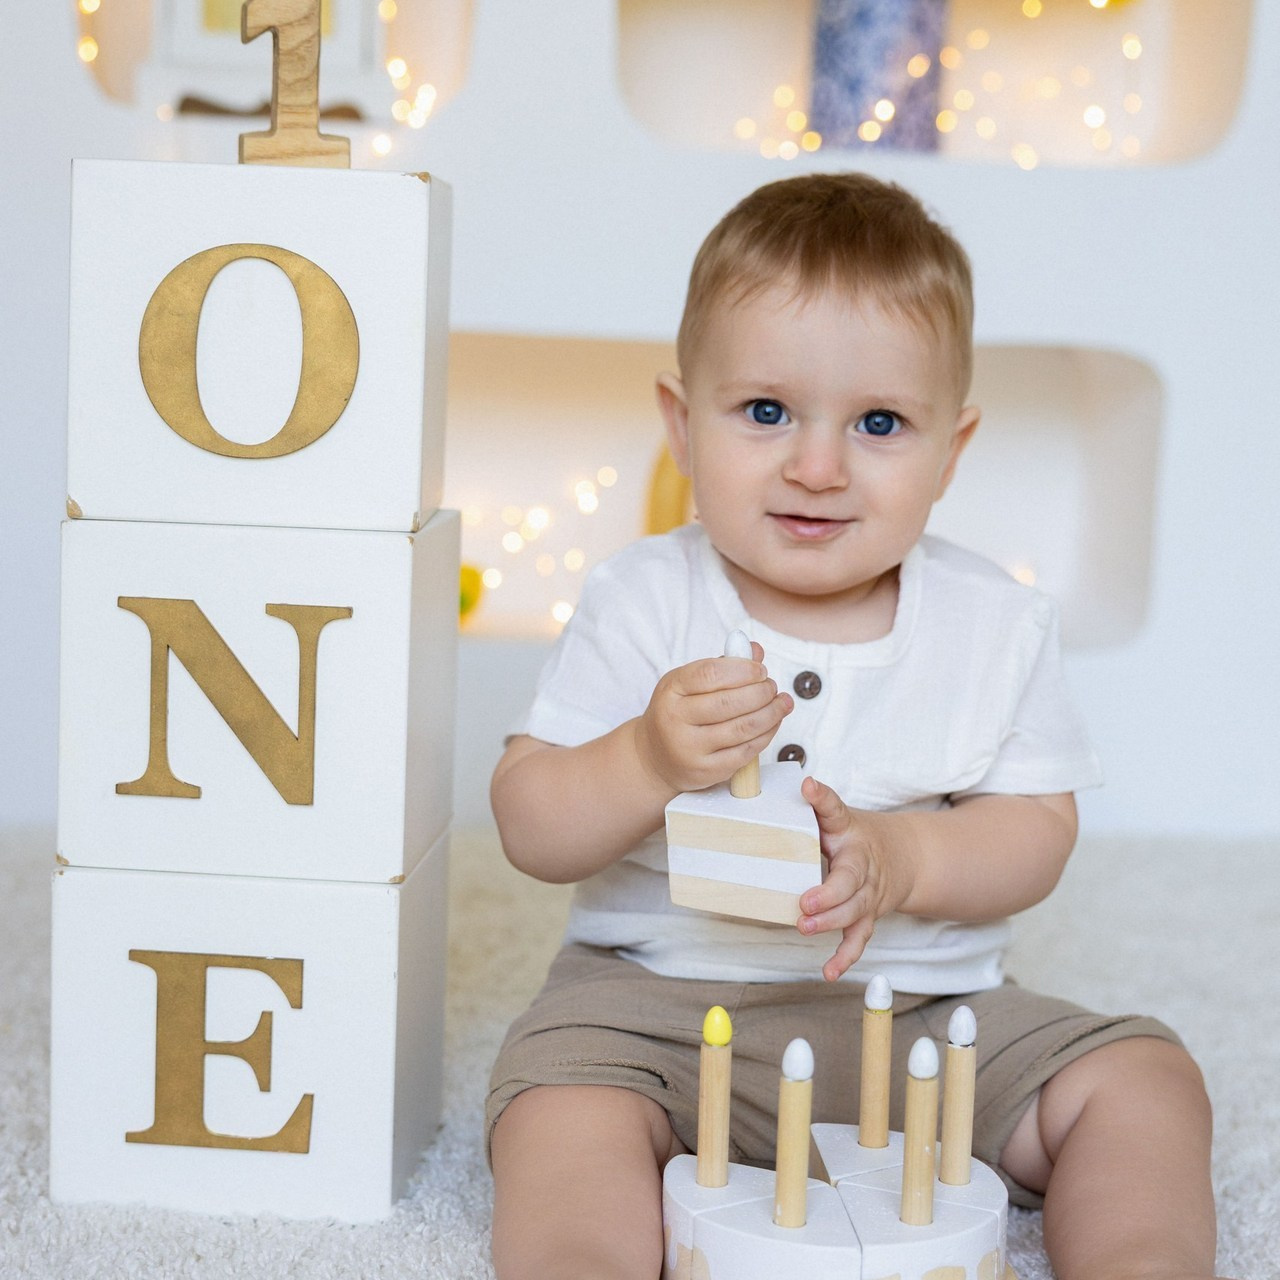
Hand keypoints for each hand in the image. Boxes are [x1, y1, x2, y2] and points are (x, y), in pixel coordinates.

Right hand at [634, 642, 791, 794]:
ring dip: (771, 713)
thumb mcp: (688, 684)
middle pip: (729, 702)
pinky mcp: (706, 771)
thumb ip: (722, 666)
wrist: (655, 758)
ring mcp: (690, 748)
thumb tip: (755, 650)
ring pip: (742, 728)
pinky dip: (766, 735)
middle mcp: (676, 719)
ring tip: (781, 703)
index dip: (743, 669)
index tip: (761, 669)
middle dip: (761, 692)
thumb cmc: (678, 713)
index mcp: (671, 690)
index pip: (710, 674)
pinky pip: (745, 752)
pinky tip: (773, 723)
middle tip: (772, 687)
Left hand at [798, 777, 915, 982]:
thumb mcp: (840, 816)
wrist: (904, 856)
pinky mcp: (867, 916)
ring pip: (855, 912)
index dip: (822, 801)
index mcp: (852, 833)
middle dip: (829, 895)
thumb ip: (821, 804)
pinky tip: (829, 971)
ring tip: (806, 927)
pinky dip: (844, 956)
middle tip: (805, 903)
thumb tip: (803, 782)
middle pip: (850, 882)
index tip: (809, 788)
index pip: (836, 812)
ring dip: (831, 922)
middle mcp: (864, 866)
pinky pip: (858, 938)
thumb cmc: (858, 836)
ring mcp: (868, 895)